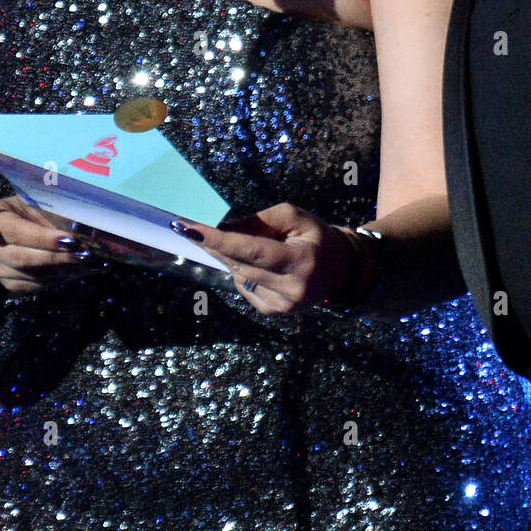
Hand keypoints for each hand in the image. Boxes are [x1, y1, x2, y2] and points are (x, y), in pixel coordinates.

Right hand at [0, 195, 108, 294]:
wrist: (27, 217)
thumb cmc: (35, 202)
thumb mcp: (42, 196)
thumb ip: (56, 207)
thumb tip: (84, 225)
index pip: (15, 231)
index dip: (43, 238)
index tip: (70, 240)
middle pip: (20, 258)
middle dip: (56, 258)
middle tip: (84, 254)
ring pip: (28, 276)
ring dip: (62, 271)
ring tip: (89, 262)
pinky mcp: (7, 283)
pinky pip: (33, 286)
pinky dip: (60, 279)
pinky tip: (81, 270)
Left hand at [185, 203, 356, 314]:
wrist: (341, 271)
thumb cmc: (316, 237)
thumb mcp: (295, 218)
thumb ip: (260, 221)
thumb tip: (224, 229)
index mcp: (301, 262)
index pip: (253, 250)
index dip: (219, 240)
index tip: (189, 228)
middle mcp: (292, 289)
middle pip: (240, 264)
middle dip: (216, 245)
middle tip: (196, 228)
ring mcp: (282, 306)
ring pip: (238, 275)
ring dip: (231, 256)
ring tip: (248, 243)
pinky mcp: (273, 312)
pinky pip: (244, 287)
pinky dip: (243, 271)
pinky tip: (259, 264)